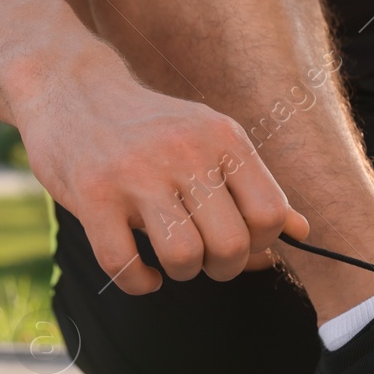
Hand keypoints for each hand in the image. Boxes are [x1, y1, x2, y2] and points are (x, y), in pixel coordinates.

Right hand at [18, 71, 307, 293]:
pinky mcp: (91, 196)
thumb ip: (255, 187)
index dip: (262, 244)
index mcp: (224, 139)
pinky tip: (143, 272)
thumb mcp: (212, 141)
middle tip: (206, 257)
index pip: (270, 214)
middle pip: (231, 244)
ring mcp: (135, 174)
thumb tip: (302, 234)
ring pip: (183, 257)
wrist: (71, 89)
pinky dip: (140, 283)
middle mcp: (184, 152)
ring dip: (183, 273)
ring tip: (173, 260)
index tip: (242, 244)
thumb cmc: (153, 129)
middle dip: (223, 267)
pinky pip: (125, 265)